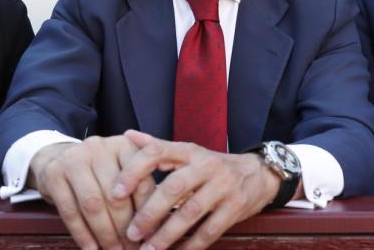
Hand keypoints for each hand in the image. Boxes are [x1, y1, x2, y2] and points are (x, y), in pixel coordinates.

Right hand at [30, 136, 154, 249]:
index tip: (149, 234)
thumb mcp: (121, 169)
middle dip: (124, 228)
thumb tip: (156, 228)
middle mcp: (100, 147)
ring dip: (104, 234)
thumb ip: (139, 190)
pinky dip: (82, 234)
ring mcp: (74, 159)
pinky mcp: (54, 174)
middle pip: (116, 195)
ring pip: (93, 204)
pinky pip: (70, 210)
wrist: (57, 157)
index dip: (146, 212)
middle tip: (130, 248)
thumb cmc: (98, 169)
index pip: (141, 181)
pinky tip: (91, 248)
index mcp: (124, 145)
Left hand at [113, 130, 280, 249]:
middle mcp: (206, 165)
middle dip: (149, 213)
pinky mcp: (235, 207)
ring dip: (166, 235)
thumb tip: (126, 135)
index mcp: (189, 151)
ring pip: (191, 213)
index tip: (115, 193)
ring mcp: (223, 186)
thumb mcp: (188, 152)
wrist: (258, 174)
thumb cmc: (213, 166)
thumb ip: (157, 146)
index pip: (156, 152)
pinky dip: (190, 246)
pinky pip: (209, 231)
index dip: (133, 171)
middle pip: (173, 187)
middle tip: (130, 233)